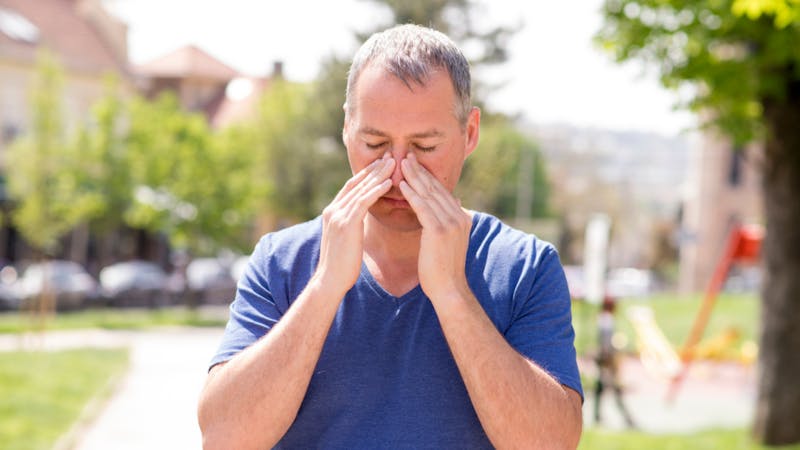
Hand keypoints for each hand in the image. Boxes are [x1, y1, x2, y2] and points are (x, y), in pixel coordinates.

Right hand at [315, 153, 393, 295]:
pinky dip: (376, 190)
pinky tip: (388, 182)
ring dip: (378, 175)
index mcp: (333, 213)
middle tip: (390, 156)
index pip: (351, 187)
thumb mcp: (346, 240)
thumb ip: (351, 225)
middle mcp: (333, 210)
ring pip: (361, 189)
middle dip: (374, 169)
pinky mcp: (346, 224)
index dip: (367, 175)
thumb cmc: (341, 266)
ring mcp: (338, 216)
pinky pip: (363, 202)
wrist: (330, 281)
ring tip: (393, 163)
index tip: (382, 164)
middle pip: (356, 183)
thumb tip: (360, 220)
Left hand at [398, 153, 471, 302]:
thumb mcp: (449, 240)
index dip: (428, 177)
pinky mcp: (439, 230)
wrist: (448, 289)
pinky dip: (412, 195)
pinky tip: (402, 185)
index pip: (442, 192)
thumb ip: (449, 221)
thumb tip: (453, 203)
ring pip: (429, 195)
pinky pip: (423, 208)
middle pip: (436, 189)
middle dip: (420, 172)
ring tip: (402, 164)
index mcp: (462, 217)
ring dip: (414, 178)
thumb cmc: (443, 269)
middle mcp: (459, 216)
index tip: (415, 165)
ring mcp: (451, 223)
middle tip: (406, 156)